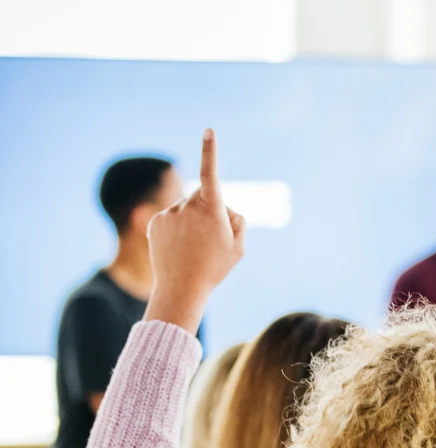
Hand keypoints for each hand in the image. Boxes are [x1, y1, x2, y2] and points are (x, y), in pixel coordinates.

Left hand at [144, 129, 244, 332]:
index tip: (209, 131)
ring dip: (192, 223)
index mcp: (212, 209)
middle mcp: (188, 206)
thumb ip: (238, 221)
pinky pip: (171, 219)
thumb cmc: (214, 268)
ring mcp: (170, 213)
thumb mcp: (239, 246)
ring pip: (186, 210)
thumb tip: (225, 208)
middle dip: (210, 211)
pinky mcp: (155, 221)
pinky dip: (176, 230)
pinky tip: (178, 248)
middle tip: (212, 242)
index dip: (210, 151)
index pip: (211, 173)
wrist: (181, 288)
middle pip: (203, 199)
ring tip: (193, 250)